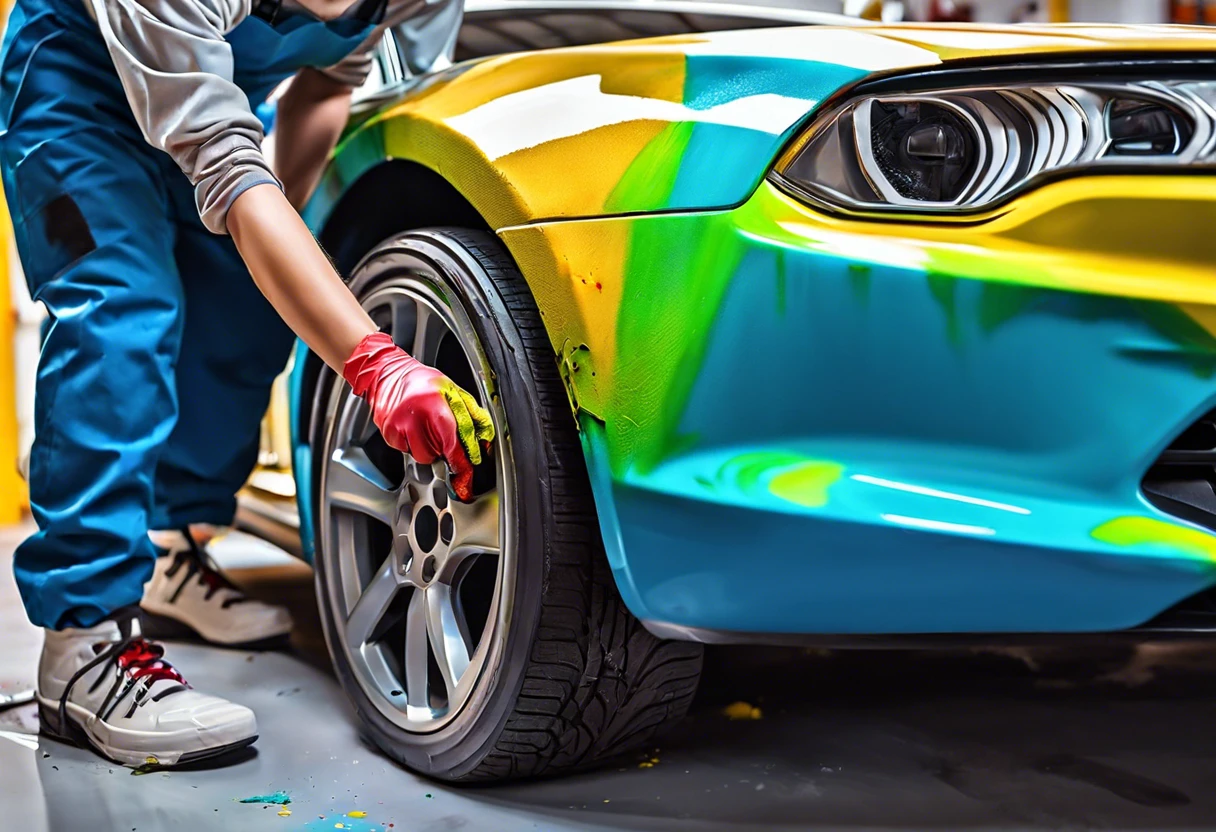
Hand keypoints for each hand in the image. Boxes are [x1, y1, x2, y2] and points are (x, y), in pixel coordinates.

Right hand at [344, 332, 494, 500]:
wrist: (388, 374)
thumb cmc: (422, 381)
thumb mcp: (453, 390)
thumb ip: (471, 414)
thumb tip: (485, 436)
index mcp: (434, 405)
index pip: (452, 443)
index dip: (462, 459)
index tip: (467, 468)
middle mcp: (414, 417)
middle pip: (437, 453)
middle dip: (444, 448)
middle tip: (440, 432)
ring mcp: (398, 426)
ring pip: (421, 456)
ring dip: (428, 448)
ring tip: (426, 428)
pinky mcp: (388, 433)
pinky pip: (406, 451)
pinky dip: (412, 444)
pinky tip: (412, 427)